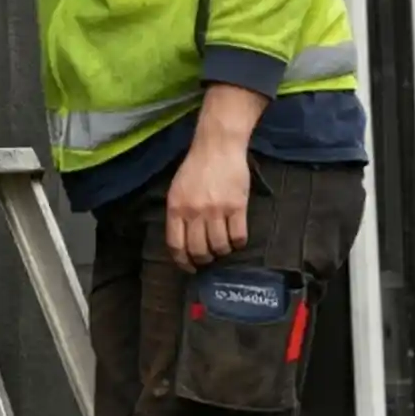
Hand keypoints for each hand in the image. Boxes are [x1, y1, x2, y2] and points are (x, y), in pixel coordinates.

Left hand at [165, 132, 250, 271]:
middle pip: (198, 250)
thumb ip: (178, 213)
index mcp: (176, 208)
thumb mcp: (177, 190)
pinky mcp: (237, 207)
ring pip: (219, 246)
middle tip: (208, 259)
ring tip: (223, 248)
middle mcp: (194, 212)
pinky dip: (238, 243)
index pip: (176, 244)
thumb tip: (182, 240)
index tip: (189, 267)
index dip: (182, 261)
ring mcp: (216, 210)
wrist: (217, 147)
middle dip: (203, 260)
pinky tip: (237, 240)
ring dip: (222, 252)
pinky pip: (238, 236)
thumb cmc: (195, 168)